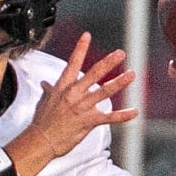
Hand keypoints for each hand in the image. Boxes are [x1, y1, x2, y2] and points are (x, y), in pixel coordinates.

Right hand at [4, 33, 137, 175]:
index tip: (87, 35)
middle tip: (120, 53)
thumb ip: (49, 90)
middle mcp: (74, 94)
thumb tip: (45, 84)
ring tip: (131, 74)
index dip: (80, 48)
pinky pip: (109, 117)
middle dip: (108, 62)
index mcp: (63, 86)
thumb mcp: (44, 101)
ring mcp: (82, 107)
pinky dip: (123, 115)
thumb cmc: (42, 122)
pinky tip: (134, 112)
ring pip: (104, 92)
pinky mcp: (88, 121)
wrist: (41, 140)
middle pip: (94, 73)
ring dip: (119, 82)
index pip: (73, 63)